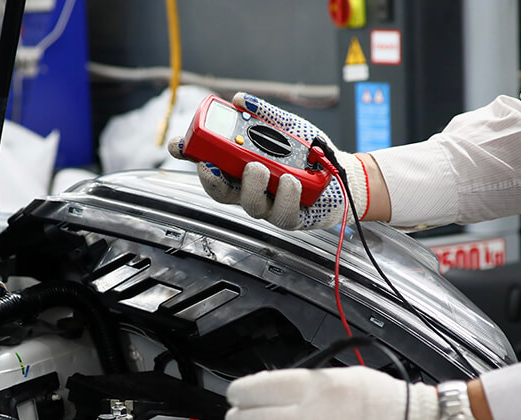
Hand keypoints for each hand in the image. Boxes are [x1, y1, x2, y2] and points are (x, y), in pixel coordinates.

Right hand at [167, 92, 369, 229]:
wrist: (341, 172)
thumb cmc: (309, 152)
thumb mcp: (286, 125)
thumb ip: (263, 113)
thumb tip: (240, 100)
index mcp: (241, 165)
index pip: (207, 162)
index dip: (188, 155)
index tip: (179, 146)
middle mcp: (250, 187)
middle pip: (220, 190)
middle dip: (212, 179)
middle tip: (213, 165)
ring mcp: (268, 204)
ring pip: (248, 205)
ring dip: (251, 185)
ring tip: (260, 167)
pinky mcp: (289, 217)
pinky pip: (280, 213)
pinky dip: (284, 196)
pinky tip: (290, 180)